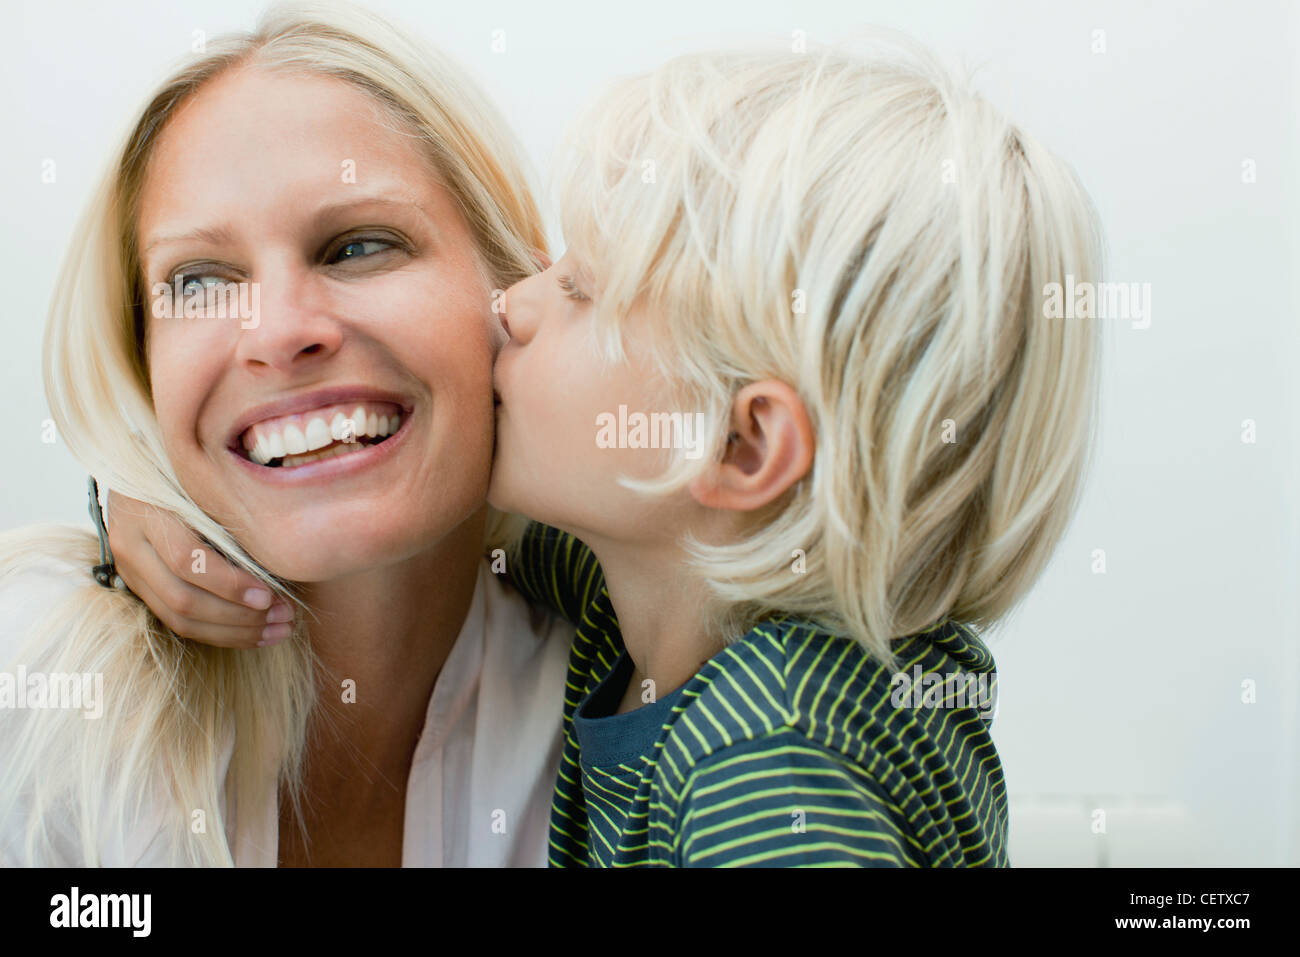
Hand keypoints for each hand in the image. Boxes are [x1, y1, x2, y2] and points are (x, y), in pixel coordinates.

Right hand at [105, 490, 293, 647]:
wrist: (141, 468)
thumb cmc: (190, 474)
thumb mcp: (206, 484)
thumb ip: (230, 514)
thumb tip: (282, 553)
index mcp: (146, 511)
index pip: (186, 560)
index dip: (229, 583)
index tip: (270, 596)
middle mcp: (130, 545)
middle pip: (182, 598)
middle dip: (239, 616)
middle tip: (285, 617)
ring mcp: (129, 570)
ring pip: (178, 618)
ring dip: (234, 632)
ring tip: (279, 631)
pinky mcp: (139, 588)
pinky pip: (178, 622)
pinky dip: (220, 633)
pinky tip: (256, 634)